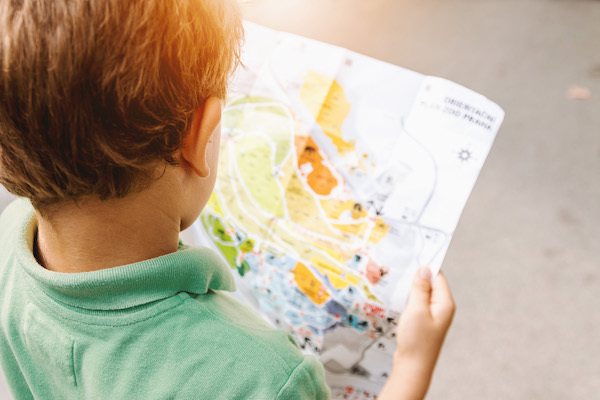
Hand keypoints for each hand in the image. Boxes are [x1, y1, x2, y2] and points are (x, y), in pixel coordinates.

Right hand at [379, 267, 454, 399]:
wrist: (412, 366)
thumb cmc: (416, 339)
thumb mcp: (417, 309)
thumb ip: (421, 288)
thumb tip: (425, 269)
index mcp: (445, 302)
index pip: (437, 276)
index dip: (425, 265)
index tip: (411, 254)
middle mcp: (441, 307)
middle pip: (430, 283)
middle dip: (416, 276)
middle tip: (399, 266)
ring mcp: (432, 315)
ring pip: (421, 293)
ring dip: (410, 288)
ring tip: (395, 279)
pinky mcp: (422, 322)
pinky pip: (416, 303)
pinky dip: (407, 298)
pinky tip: (396, 296)